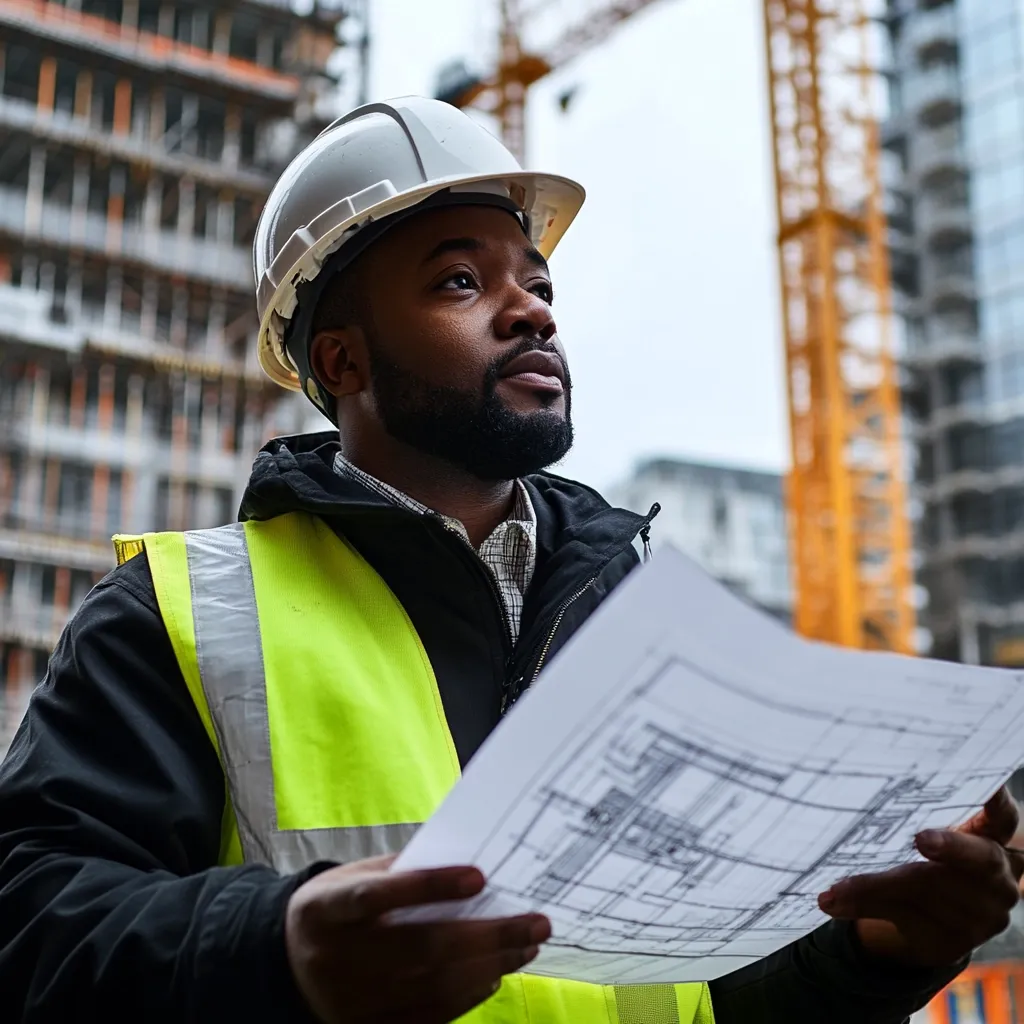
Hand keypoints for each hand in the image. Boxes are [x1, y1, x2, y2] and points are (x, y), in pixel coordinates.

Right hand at [285, 854, 550, 1023]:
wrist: (288, 965)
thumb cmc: (336, 908)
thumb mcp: (351, 877)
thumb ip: (400, 870)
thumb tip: (468, 862)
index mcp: (326, 909)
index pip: (377, 896)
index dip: (427, 886)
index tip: (479, 876)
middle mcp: (337, 957)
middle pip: (419, 948)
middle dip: (487, 935)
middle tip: (535, 922)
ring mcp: (352, 1001)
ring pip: (431, 987)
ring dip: (489, 966)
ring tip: (526, 945)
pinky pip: (428, 1017)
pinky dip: (467, 997)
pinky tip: (494, 975)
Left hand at [817, 788, 1023, 967]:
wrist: (937, 922)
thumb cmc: (934, 860)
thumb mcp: (934, 837)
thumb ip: (917, 815)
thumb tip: (859, 783)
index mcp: (994, 840)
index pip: (1004, 817)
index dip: (998, 802)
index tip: (989, 787)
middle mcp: (998, 879)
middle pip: (980, 860)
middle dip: (952, 848)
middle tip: (922, 839)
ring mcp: (980, 916)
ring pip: (926, 892)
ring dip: (876, 885)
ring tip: (837, 884)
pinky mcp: (951, 942)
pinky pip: (904, 919)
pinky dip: (864, 906)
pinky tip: (833, 902)